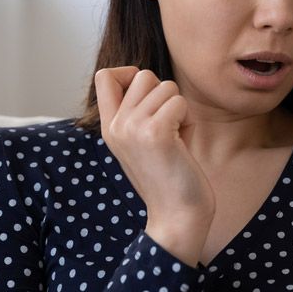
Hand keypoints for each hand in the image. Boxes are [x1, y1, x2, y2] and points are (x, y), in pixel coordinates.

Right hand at [94, 67, 214, 264]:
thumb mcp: (140, 141)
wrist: (176, 217)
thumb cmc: (168, 177)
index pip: (104, 76)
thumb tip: (143, 77)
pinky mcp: (155, 133)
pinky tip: (183, 144)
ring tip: (175, 139)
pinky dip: (188, 121)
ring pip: (166, 87)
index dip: (129, 74)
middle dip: (164, 95)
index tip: (147, 98)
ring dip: (179, 109)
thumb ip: (136, 112)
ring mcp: (133, 128)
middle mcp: (116, 126)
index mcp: (109, 128)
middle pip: (143, 75)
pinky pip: (179, 102)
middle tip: (168, 127)